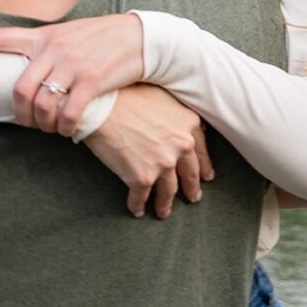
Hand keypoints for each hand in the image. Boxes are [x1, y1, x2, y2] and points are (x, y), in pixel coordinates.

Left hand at [0, 12, 146, 137]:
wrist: (140, 37)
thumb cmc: (102, 40)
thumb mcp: (69, 35)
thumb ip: (45, 49)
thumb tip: (25, 71)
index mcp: (43, 36)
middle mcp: (54, 48)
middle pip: (19, 88)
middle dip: (19, 113)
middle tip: (27, 123)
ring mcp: (73, 64)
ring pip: (42, 104)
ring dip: (43, 123)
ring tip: (50, 128)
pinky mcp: (92, 79)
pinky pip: (69, 111)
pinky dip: (65, 127)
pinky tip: (68, 130)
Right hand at [84, 85, 212, 217]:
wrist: (101, 105)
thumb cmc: (127, 95)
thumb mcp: (163, 97)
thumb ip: (178, 113)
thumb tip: (185, 124)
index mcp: (189, 124)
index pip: (201, 150)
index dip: (203, 166)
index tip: (205, 176)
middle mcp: (181, 145)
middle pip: (189, 173)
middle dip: (191, 188)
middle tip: (193, 197)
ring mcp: (163, 163)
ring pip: (168, 190)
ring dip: (165, 203)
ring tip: (163, 211)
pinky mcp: (142, 178)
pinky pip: (141, 197)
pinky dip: (138, 206)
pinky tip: (136, 210)